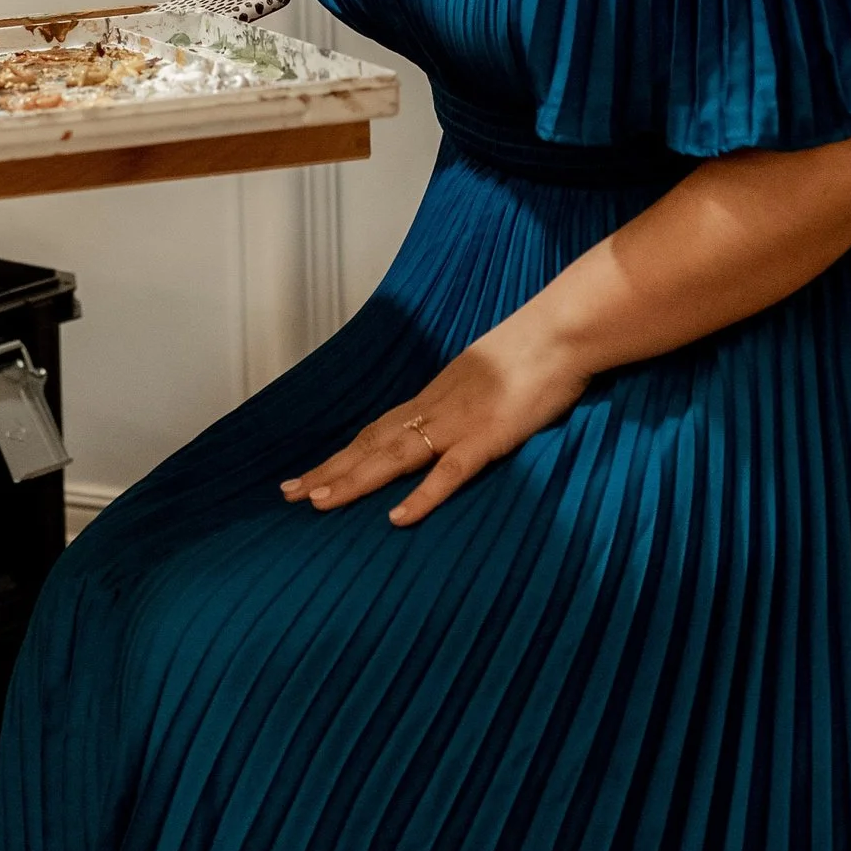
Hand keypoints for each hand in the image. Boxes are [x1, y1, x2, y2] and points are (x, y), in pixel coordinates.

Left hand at [280, 312, 588, 526]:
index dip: (343, 453)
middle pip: (371, 444)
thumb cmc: (532, 351)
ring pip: (394, 458)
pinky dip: (421, 497)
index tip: (310, 473)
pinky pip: (449, 472)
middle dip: (331, 470)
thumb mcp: (485, 375)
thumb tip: (454, 415)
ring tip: (319, 503)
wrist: (561, 332)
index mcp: (434, 397)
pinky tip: (396, 519)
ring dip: (355, 480)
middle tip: (289, 494)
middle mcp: (435, 410)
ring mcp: (459, 425)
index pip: (377, 430)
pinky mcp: (488, 438)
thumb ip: (465, 398)